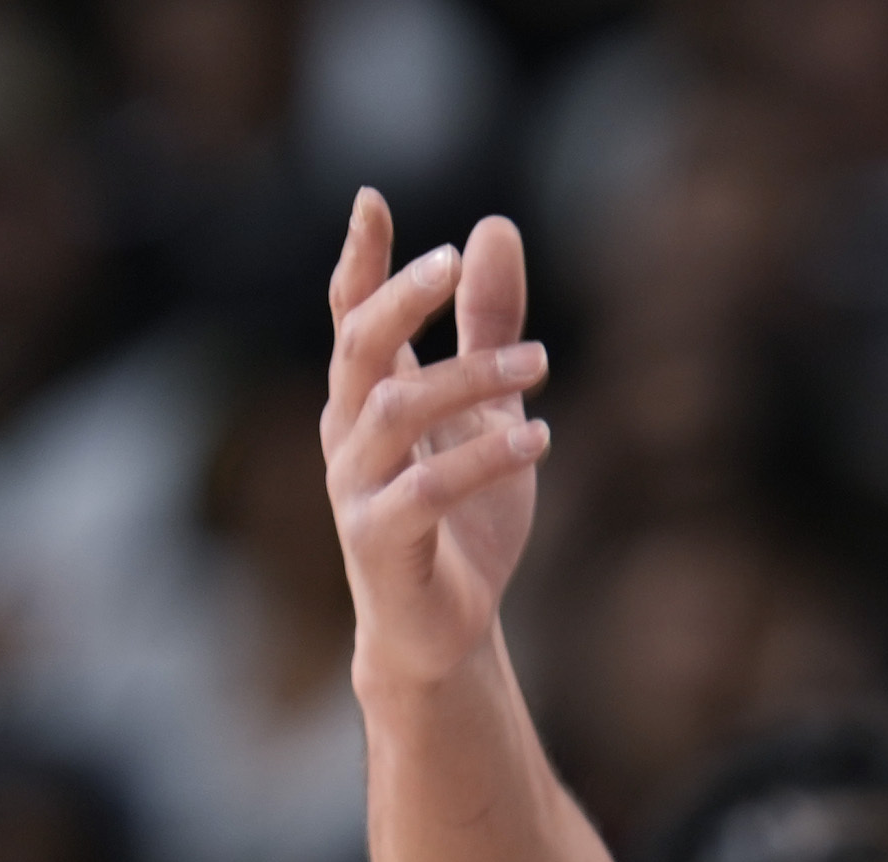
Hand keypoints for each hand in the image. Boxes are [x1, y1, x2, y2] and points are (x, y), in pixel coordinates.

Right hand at [325, 191, 547, 696]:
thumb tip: (493, 230)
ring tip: (539, 363)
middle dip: (401, 300)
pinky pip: (426, 488)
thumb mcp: (489, 413)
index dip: (360, 260)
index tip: (372, 200)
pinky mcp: (378, 541)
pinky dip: (484, 459)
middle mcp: (349, 435)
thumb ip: (486, 328)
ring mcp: (356, 489)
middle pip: (359, 348)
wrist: (443, 634)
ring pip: (397, 411)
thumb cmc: (462, 523)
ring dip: (470, 379)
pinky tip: (538, 437)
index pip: (352, 316)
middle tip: (453, 262)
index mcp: (368, 400)